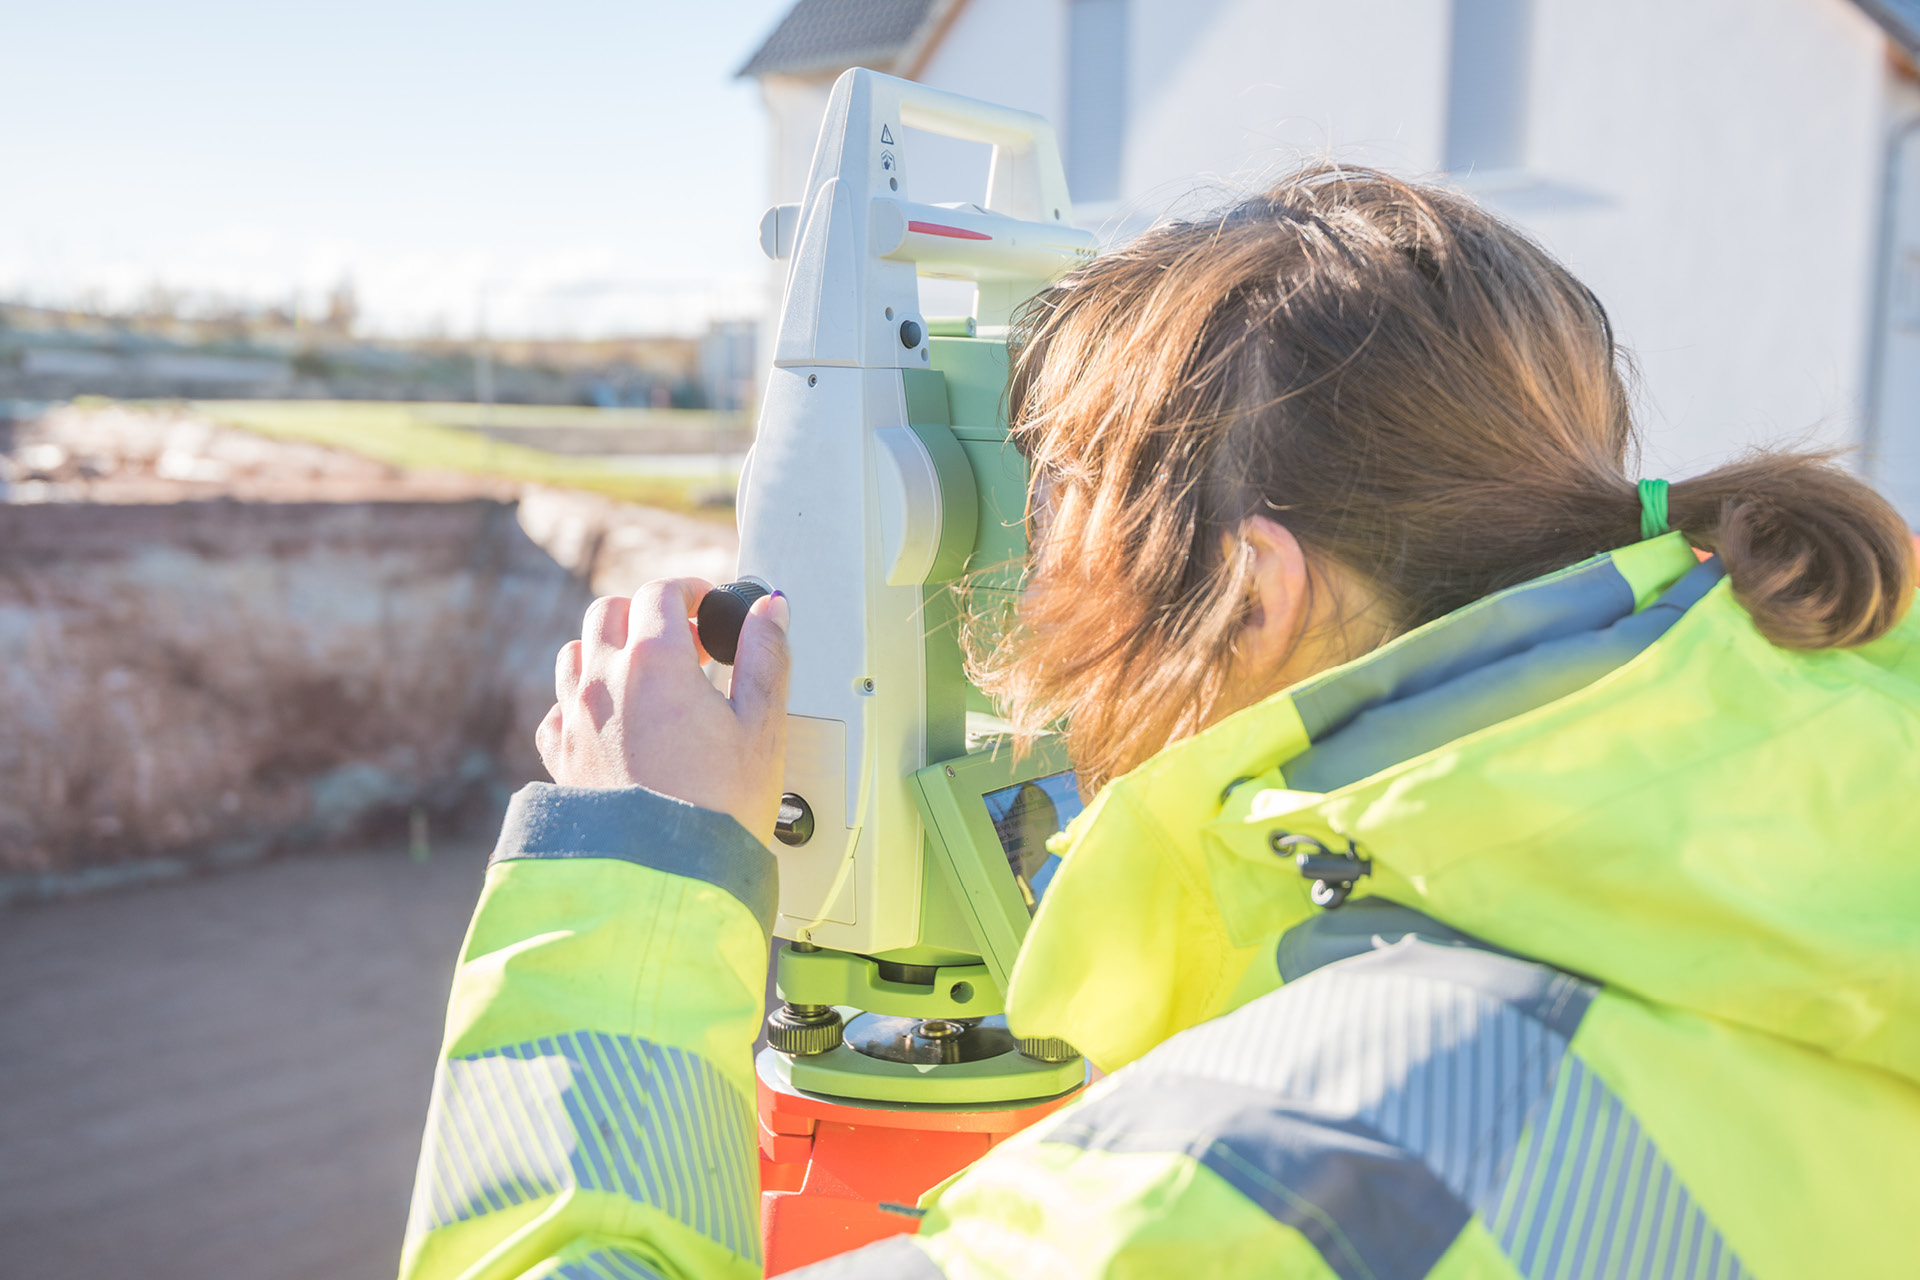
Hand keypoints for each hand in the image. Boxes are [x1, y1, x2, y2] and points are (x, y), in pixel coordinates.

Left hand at [535, 578, 790, 840]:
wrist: (665, 879)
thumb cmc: (718, 810)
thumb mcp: (762, 727)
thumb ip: (766, 656)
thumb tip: (769, 610)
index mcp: (655, 663)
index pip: (661, 593)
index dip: (691, 590)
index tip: (711, 606)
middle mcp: (604, 682)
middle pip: (611, 612)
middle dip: (649, 613)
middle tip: (687, 641)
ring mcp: (575, 718)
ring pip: (577, 652)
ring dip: (612, 649)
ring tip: (649, 675)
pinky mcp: (560, 756)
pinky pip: (560, 707)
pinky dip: (585, 698)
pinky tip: (615, 719)